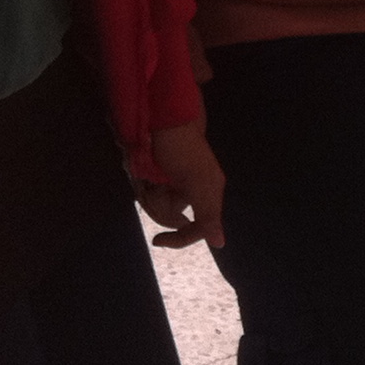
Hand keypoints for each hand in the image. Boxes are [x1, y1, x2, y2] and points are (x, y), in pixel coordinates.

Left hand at [139, 118, 225, 249]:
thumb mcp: (197, 182)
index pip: (198, 229)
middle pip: (173, 217)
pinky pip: (151, 195)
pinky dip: (144, 189)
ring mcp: (176, 185)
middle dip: (159, 205)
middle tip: (156, 187)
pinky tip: (145, 177)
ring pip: (159, 206)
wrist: (164, 120)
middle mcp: (194, 192)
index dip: (180, 238)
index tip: (156, 240)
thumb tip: (220, 243)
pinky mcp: (162, 178)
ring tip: (149, 177)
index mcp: (209, 194)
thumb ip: (208, 212)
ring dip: (149, 195)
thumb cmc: (182, 150)